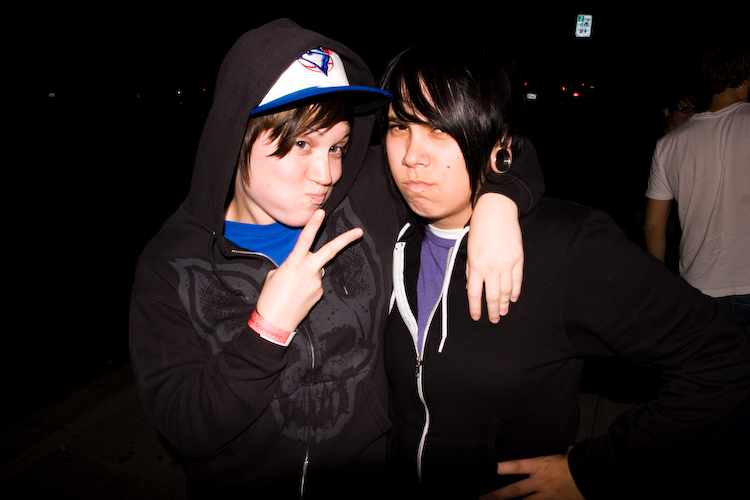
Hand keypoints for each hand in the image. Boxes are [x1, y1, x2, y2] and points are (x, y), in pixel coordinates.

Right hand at [255, 209, 362, 331]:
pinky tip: (297, 295)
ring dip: (308, 273)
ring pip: (317, 269)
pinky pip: (315, 283)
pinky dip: (308, 285)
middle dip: (346, 239)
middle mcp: (309, 270)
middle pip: (330, 250)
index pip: (305, 239)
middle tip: (359, 231)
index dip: (313, 225)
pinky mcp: (319, 293)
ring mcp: (317, 282)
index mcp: (294, 263)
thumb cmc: (270, 298)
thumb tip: (300, 266)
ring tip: (292, 288)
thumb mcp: (274, 275)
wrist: (275, 323)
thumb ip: (290, 265)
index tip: (321, 212)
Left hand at [466, 194, 523, 322]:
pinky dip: (515, 291)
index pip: (475, 294)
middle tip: (494, 320)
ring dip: (504, 304)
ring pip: (506, 291)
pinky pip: (517, 280)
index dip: (475, 308)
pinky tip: (512, 298)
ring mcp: (507, 264)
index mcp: (476, 266)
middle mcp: (492, 268)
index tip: (477, 317)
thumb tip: (473, 287)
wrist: (497, 212)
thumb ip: (471, 270)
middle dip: (492, 310)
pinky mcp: (518, 259)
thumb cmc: (479, 229)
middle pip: (492, 296)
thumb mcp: (469, 250)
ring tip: (503, 312)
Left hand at [480, 453, 583, 499]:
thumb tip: (568, 450)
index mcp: (540, 466)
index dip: (502, 467)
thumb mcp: (568, 456)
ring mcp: (546, 496)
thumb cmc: (580, 463)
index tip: (489, 469)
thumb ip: (564, 454)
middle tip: (481, 499)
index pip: (517, 465)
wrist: (594, 476)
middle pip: (513, 491)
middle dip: (496, 496)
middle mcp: (539, 482)